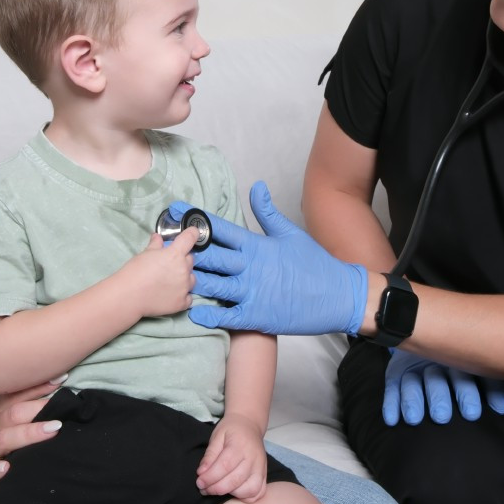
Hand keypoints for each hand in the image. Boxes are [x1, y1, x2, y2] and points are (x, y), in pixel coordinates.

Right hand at [0, 377, 64, 503]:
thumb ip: (20, 411)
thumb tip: (56, 400)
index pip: (17, 396)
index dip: (38, 387)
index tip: (60, 379)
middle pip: (14, 414)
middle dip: (38, 408)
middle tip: (64, 406)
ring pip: (4, 439)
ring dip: (28, 434)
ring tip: (51, 430)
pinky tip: (5, 469)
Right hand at [122, 228, 197, 318]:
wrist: (129, 295)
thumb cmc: (135, 271)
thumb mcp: (145, 254)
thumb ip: (155, 245)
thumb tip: (158, 237)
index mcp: (175, 254)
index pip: (190, 238)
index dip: (192, 233)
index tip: (193, 233)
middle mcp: (184, 269)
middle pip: (190, 260)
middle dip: (182, 259)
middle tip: (169, 264)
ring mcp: (184, 287)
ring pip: (191, 278)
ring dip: (184, 277)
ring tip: (171, 281)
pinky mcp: (182, 302)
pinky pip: (188, 297)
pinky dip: (183, 295)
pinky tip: (173, 295)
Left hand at [183, 181, 368, 335]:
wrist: (338, 296)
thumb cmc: (314, 264)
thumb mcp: (290, 233)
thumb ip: (268, 212)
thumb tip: (256, 186)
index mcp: (257, 245)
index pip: (220, 228)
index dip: (196, 219)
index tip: (175, 211)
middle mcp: (251, 267)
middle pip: (211, 256)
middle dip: (186, 252)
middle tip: (165, 248)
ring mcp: (253, 292)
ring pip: (214, 285)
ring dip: (193, 281)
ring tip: (173, 278)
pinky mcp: (258, 316)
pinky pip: (227, 316)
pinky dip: (209, 315)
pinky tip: (194, 312)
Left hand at [196, 414, 267, 501]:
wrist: (249, 425)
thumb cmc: (231, 430)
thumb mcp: (217, 436)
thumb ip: (210, 455)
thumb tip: (201, 473)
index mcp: (240, 445)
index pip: (224, 466)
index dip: (210, 477)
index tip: (199, 482)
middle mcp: (253, 458)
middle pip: (235, 480)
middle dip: (216, 488)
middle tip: (204, 489)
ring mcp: (261, 468)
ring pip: (249, 490)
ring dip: (231, 494)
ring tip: (218, 488)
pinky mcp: (265, 475)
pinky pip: (258, 492)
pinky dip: (246, 497)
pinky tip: (234, 491)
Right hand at [382, 350, 503, 425]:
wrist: (429, 329)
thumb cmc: (462, 357)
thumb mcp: (478, 365)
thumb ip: (491, 384)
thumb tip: (502, 408)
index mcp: (458, 357)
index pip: (464, 375)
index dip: (468, 394)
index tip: (472, 414)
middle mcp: (435, 360)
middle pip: (436, 379)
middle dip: (439, 398)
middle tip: (442, 416)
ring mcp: (413, 366)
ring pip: (412, 383)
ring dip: (413, 401)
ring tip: (414, 419)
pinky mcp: (396, 372)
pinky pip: (392, 386)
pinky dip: (391, 403)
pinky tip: (392, 420)